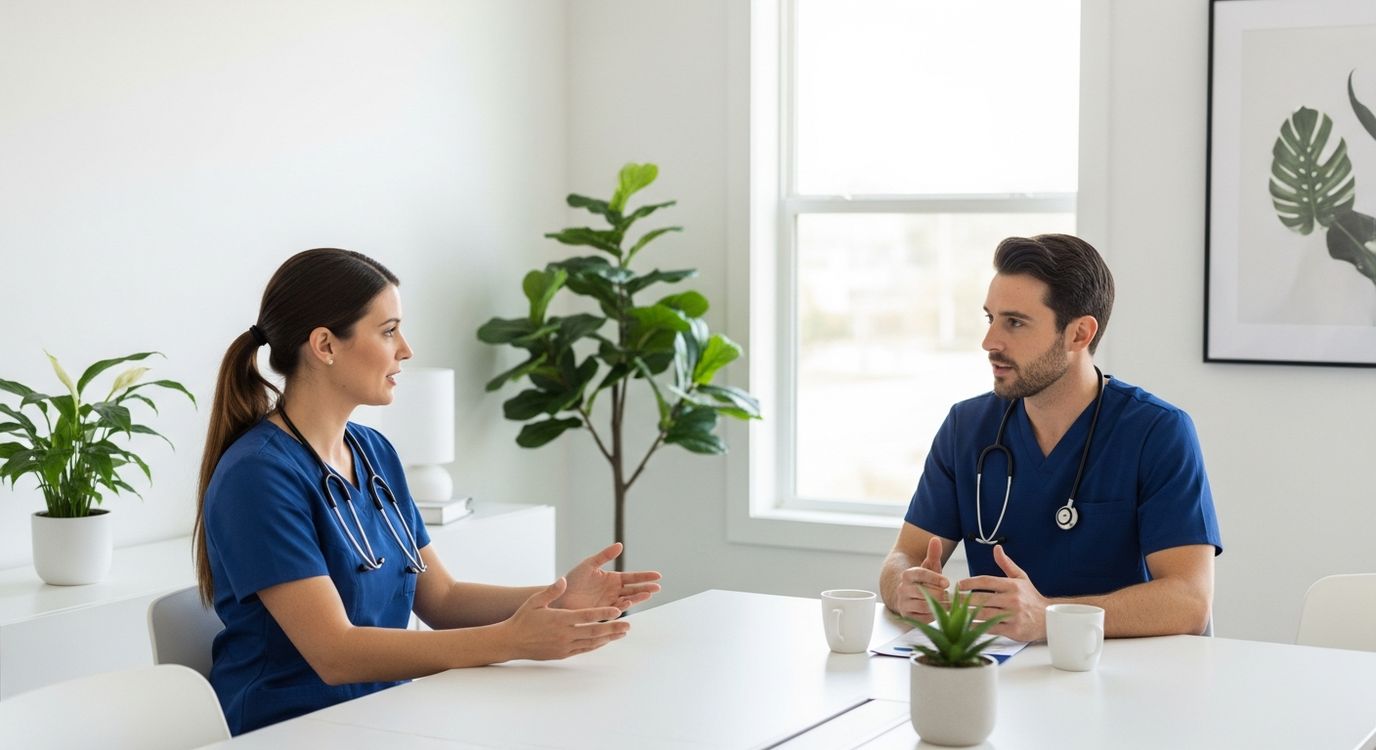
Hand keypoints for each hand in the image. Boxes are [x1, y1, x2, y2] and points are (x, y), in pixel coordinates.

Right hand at [502, 578, 630, 660]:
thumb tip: (564, 580)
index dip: (603, 614)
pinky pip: (583, 650)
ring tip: (622, 633)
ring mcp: (564, 646)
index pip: (586, 616)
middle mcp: (564, 634)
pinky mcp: (562, 654)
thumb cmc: (523, 619)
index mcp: (560, 619)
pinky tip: (605, 641)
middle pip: (594, 632)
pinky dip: (596, 645)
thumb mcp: (535, 601)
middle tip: (628, 625)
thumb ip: (552, 591)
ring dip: (608, 638)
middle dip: (613, 628)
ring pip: (591, 643)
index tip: (617, 611)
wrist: (511, 641)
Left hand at [554, 543, 662, 611]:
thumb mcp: (589, 564)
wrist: (560, 597)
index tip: (658, 576)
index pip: (633, 577)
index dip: (645, 576)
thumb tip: (620, 545)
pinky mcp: (603, 612)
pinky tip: (628, 602)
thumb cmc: (573, 580)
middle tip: (657, 587)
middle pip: (634, 589)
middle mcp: (613, 591)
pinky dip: (623, 606)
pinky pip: (615, 609)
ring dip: (638, 598)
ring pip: (628, 600)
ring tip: (648, 595)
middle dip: (646, 588)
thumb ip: (604, 556)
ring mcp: (609, 602)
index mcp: (612, 578)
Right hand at [893, 537, 950, 619]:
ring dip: (939, 605)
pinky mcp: (907, 616)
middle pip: (925, 591)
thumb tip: (936, 539)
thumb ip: (933, 554)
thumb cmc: (922, 581)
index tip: (947, 582)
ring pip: (924, 605)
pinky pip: (923, 618)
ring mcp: (903, 603)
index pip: (921, 574)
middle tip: (948, 595)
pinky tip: (937, 611)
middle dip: (940, 594)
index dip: (935, 578)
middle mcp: (902, 588)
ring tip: (946, 603)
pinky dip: (933, 615)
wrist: (906, 596)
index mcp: (907, 574)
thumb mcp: (928, 567)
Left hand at [957, 545, 1047, 641]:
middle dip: (963, 599)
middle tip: (950, 600)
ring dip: (967, 614)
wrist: (1048, 619)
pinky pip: (990, 628)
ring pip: (984, 614)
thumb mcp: (1021, 578)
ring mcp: (1012, 615)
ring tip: (953, 612)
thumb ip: (1006, 564)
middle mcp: (1012, 599)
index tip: (958, 584)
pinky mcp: (1013, 629)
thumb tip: (997, 548)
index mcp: (1012, 585)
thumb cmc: (1031, 598)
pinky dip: (977, 627)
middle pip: (982, 598)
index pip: (986, 581)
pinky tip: (966, 625)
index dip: (970, 582)